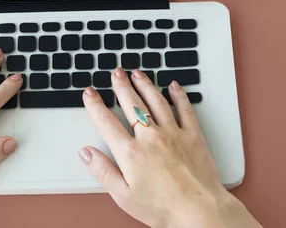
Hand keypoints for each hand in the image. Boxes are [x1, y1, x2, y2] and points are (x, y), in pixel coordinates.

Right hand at [80, 68, 260, 227]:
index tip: (90, 93)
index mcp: (130, 152)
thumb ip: (103, 171)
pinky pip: (185, 109)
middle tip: (115, 73)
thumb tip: (86, 153)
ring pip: (155, 101)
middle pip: (131, 104)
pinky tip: (174, 86)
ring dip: (145, 84)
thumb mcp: (123, 195)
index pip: (106, 122)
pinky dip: (179, 95)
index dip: (95, 105)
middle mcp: (150, 137)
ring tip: (137, 73)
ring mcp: (173, 134)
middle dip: (121, 86)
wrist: (199, 212)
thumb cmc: (163, 208)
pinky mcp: (193, 136)